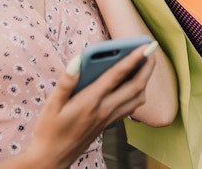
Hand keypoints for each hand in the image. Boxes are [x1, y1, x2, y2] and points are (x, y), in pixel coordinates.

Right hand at [23, 43, 155, 167]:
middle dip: (147, 67)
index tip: (145, 46)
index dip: (133, 58)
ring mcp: (109, 118)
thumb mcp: (51, 105)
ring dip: (145, 80)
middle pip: (135, 86)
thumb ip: (66, 82)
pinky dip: (138, 93)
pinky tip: (133, 85)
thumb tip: (78, 60)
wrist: (52, 158)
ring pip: (137, 99)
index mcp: (90, 101)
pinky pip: (131, 108)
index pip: (117, 75)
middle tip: (152, 50)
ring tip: (145, 64)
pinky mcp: (109, 124)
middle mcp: (104, 110)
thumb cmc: (49, 130)